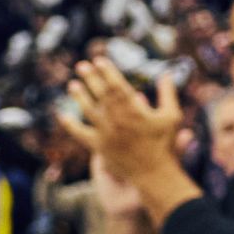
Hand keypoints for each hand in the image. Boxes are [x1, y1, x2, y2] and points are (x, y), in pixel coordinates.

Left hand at [67, 54, 186, 193]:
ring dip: (79, 96)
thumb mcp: (171, 116)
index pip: (117, 86)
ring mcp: (106, 133)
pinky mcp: (99, 147)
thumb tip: (165, 73)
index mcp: (135, 110)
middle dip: (91, 78)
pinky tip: (62, 115)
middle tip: (81, 65)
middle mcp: (118, 120)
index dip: (107, 72)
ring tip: (72, 84)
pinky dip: (70, 125)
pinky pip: (80, 134)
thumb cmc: (164, 143)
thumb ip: (167, 93)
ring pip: (89, 110)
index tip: (99, 60)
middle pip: (101, 94)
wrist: (154, 173)